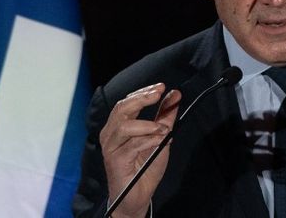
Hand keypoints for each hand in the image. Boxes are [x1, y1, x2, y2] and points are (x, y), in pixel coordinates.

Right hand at [100, 83, 181, 217]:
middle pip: (122, 108)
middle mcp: (110, 134)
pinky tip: (159, 140)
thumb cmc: (145, 169)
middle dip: (142, 98)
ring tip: (162, 129)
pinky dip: (148, 139)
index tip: (161, 87)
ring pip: (124, 125)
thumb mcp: (160, 138)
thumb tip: (174, 95)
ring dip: (147, 124)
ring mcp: (111, 147)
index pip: (127, 102)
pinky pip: (132, 145)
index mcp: (118, 126)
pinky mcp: (115, 160)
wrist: (138, 197)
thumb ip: (165, 117)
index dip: (143, 92)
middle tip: (159, 93)